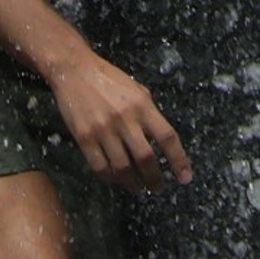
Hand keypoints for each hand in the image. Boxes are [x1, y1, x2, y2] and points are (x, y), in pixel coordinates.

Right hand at [48, 49, 192, 191]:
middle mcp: (125, 119)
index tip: (185, 178)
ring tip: (137, 188)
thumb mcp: (136, 90)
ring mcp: (104, 130)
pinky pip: (100, 167)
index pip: (167, 137)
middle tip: (157, 188)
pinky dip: (110, 179)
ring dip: (133, 183)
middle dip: (155, 178)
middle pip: (146, 158)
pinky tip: (116, 180)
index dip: (179, 160)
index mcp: (142, 106)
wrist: (74, 70)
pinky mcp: (85, 138)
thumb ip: (148, 113)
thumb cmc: (109, 79)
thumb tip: (159, 139)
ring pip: (123, 168)